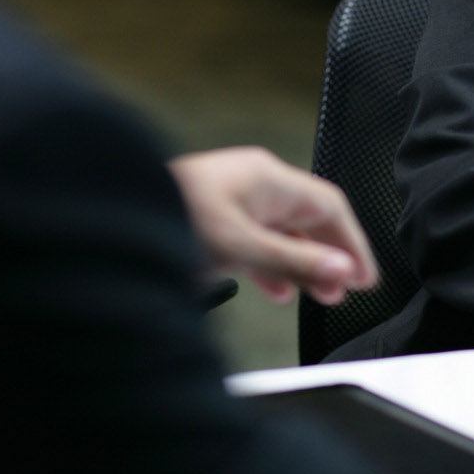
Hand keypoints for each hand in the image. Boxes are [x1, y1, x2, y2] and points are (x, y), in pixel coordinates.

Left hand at [168, 147, 377, 304]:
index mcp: (268, 179)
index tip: (366, 275)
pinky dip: (274, 264)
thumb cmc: (169, 216)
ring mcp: (234, 199)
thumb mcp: (239, 246)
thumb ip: (293, 261)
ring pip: (284, 231)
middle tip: (347, 290)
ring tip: (319, 294)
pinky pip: (259, 240)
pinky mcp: (215, 218)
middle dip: (330, 255)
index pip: (329, 207)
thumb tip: (342, 269)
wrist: (108, 217)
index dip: (352, 243)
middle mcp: (255, 184)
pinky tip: (276, 289)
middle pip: (309, 218)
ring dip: (304, 263)